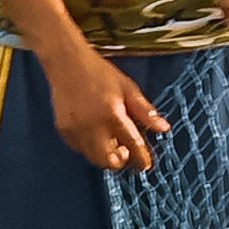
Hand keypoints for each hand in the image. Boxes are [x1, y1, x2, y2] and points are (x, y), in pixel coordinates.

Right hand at [47, 54, 170, 170]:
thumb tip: (164, 128)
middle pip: (110, 161)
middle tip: (124, 149)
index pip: (132, 146)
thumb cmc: (100, 73)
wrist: (67, 64)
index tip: (146, 164)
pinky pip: (80, 149)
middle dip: (121, 160)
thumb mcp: (127, 88)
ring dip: (105, 155)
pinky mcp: (64, 131)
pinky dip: (90, 147)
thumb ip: (145, 111)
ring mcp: (76, 130)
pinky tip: (93, 131)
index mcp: (112, 114)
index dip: (141, 159)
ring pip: (94, 159)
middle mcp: (93, 126)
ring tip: (109, 138)